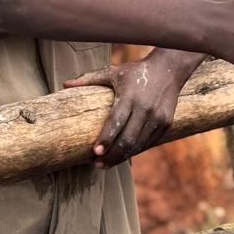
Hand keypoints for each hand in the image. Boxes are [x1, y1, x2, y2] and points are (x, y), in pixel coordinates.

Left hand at [64, 51, 187, 168]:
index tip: (94, 152)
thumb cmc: (136, 72)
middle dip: (112, 155)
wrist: (170, 69)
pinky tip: (122, 156)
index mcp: (131, 96)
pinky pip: (148, 143)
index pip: (117, 122)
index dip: (106, 139)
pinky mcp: (166, 124)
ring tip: (105, 164)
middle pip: (128, 139)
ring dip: (122, 157)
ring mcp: (158, 118)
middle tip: (96, 164)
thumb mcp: (113, 72)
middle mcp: (146, 108)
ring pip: (138, 145)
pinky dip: (134, 151)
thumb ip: (89, 79)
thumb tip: (64, 85)